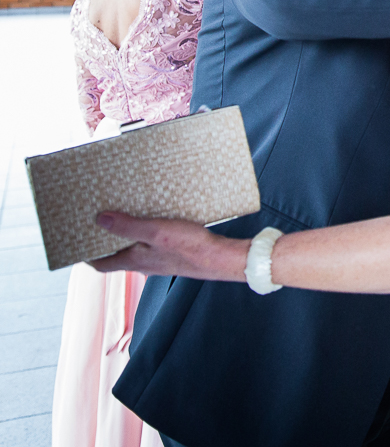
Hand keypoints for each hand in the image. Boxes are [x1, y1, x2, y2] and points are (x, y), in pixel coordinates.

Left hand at [87, 212, 247, 281]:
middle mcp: (144, 264)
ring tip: (125, 215)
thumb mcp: (155, 231)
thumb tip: (99, 219)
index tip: (78, 242)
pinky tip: (155, 221)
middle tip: (99, 221)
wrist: (220, 258)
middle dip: (106, 241)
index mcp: (135, 261)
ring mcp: (159, 261)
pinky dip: (146, 235)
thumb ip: (127, 226)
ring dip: (127, 236)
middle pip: (117, 256)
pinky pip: (152, 245)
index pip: (101, 264)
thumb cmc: (190, 247)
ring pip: (135, 249)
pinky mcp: (173, 255)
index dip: (87, 256)